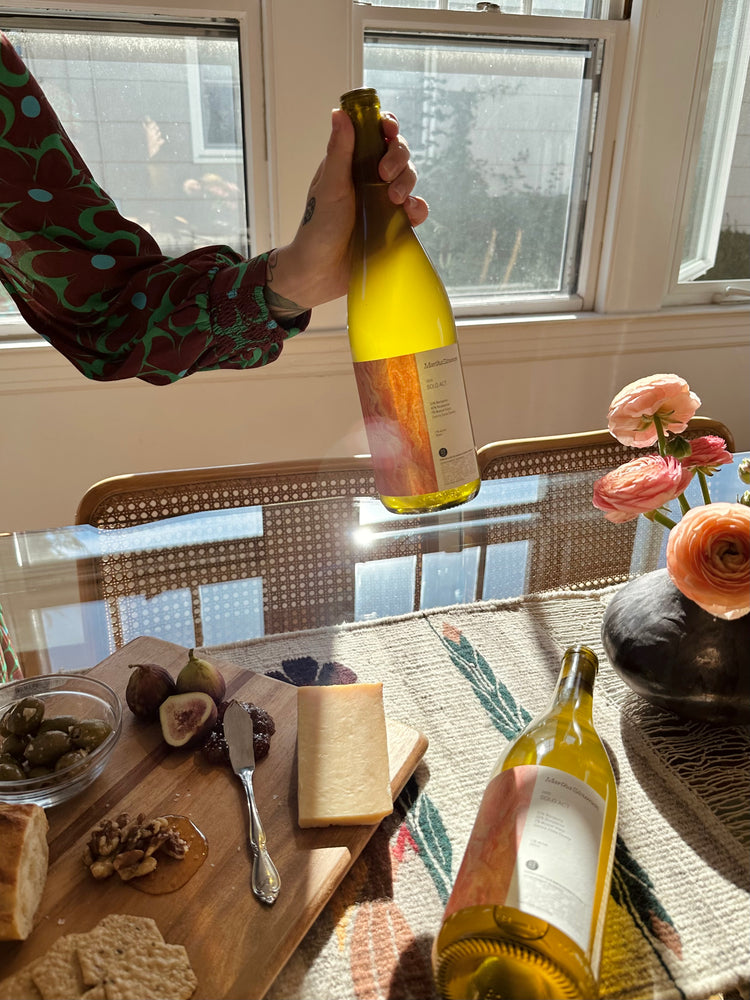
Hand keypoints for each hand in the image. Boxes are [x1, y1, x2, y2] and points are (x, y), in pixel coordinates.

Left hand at [266, 107, 428, 314]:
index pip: (376, 133)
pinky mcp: (394, 224)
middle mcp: (370, 177)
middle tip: (385, 174)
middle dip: (399, 157)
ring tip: (394, 199)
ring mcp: (383, 201)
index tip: (389, 131)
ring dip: (407, 182)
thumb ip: (339, 151)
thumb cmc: (319, 227)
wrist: (321, 271)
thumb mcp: (330, 186)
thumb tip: (340, 112)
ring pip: (409, 178)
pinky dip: (417, 208)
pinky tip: (409, 214)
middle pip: (398, 152)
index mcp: (352, 162)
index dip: (387, 127)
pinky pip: (415, 209)